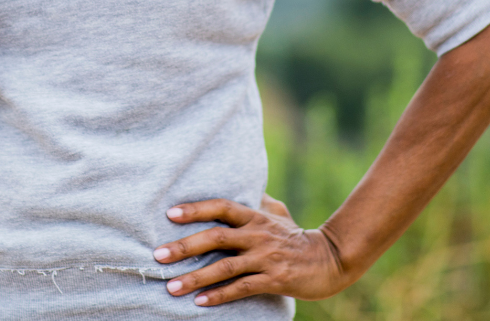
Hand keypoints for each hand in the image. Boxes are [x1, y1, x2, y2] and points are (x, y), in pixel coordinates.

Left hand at [153, 194, 348, 306]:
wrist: (331, 259)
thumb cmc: (298, 236)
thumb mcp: (278, 213)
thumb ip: (257, 202)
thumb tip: (244, 187)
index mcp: (255, 217)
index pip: (221, 207)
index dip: (196, 209)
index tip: (170, 214)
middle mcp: (257, 234)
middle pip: (216, 237)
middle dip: (185, 246)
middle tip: (158, 255)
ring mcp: (266, 257)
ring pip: (225, 266)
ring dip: (196, 277)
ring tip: (171, 287)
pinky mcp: (274, 279)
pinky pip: (242, 287)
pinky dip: (220, 295)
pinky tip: (200, 302)